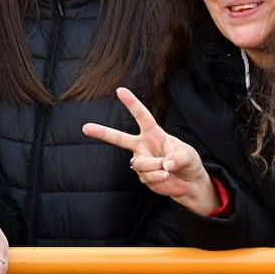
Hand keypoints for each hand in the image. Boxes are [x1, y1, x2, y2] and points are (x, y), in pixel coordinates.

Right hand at [83, 87, 218, 214]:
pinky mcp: (143, 177)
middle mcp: (143, 146)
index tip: (120, 90)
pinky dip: (158, 178)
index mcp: (154, 134)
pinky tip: (166, 177)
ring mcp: (141, 161)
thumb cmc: (189, 162)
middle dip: (102, 132)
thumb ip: (177, 157)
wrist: (190, 183)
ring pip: (140, 163)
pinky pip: (146, 177)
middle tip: (85, 127)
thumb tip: (164, 164)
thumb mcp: (188, 155)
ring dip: (156, 167)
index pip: (142, 116)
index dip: (132, 103)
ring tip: (168, 170)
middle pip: (120, 138)